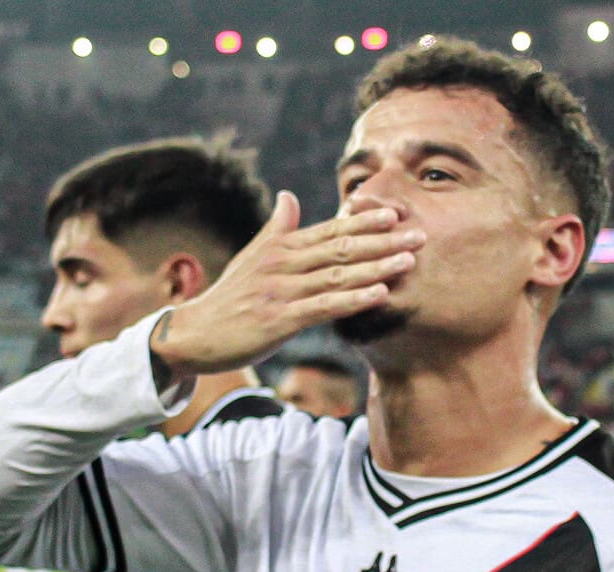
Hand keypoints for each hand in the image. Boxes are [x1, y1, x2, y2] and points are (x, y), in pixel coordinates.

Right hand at [151, 191, 422, 374]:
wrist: (194, 334)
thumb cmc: (228, 298)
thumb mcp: (251, 258)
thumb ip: (276, 228)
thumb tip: (288, 196)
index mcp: (280, 248)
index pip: (329, 230)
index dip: (364, 222)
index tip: (396, 214)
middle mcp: (283, 264)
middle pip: (341, 248)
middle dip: (383, 241)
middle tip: (419, 234)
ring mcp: (281, 291)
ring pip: (337, 275)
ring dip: (377, 267)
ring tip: (409, 260)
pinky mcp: (279, 320)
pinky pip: (324, 307)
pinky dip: (354, 299)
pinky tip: (380, 294)